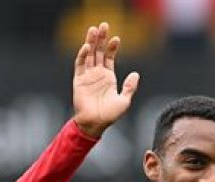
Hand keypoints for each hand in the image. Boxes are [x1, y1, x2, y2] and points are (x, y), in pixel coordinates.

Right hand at [72, 22, 139, 137]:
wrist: (95, 124)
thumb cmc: (110, 115)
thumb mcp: (124, 101)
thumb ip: (129, 87)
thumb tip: (136, 74)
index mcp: (108, 77)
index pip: (109, 57)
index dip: (112, 47)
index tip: (116, 38)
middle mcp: (97, 74)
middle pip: (98, 52)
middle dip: (101, 39)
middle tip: (103, 25)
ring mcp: (87, 76)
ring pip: (89, 55)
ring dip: (90, 42)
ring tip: (93, 29)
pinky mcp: (79, 80)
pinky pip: (80, 65)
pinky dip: (82, 55)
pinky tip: (86, 46)